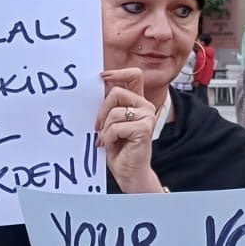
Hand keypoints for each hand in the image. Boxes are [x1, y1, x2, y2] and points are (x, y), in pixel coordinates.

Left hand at [96, 68, 161, 193]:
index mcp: (137, 102)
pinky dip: (109, 138)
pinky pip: (116, 126)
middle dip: (102, 111)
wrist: (129, 172)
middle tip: (98, 126)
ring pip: (114, 112)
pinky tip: (113, 145)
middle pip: (116, 92)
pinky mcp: (144, 128)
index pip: (134, 75)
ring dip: (105, 129)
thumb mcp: (110, 122)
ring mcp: (147, 116)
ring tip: (108, 140)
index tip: (101, 77)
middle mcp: (145, 106)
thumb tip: (97, 86)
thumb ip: (109, 105)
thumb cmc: (119, 148)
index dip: (117, 73)